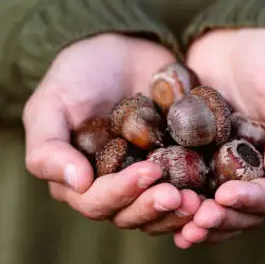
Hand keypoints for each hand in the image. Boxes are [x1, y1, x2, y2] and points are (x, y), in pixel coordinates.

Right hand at [23, 34, 201, 233]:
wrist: (119, 48)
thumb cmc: (77, 74)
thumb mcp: (51, 103)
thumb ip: (48, 147)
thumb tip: (77, 184)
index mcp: (79, 181)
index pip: (96, 201)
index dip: (121, 193)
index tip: (149, 172)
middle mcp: (112, 188)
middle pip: (131, 214)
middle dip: (154, 207)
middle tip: (180, 196)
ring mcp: (146, 181)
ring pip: (160, 212)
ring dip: (179, 212)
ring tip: (200, 201)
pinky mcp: (175, 168)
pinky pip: (188, 192)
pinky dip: (200, 197)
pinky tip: (215, 193)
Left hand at [175, 28, 264, 247]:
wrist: (239, 38)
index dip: (253, 201)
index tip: (226, 196)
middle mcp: (255, 174)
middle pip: (242, 213)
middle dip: (220, 219)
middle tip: (195, 220)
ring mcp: (222, 169)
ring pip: (212, 208)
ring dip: (196, 220)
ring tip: (177, 220)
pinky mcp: (194, 159)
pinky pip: (185, 187)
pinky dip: (174, 202)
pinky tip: (154, 205)